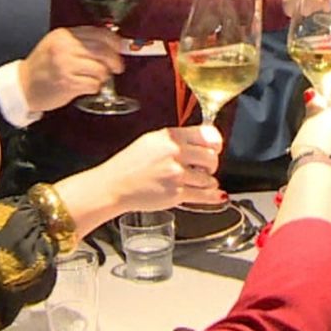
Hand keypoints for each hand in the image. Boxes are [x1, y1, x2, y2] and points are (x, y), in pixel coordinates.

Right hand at [18, 26, 124, 113]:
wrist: (22, 86)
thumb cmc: (42, 67)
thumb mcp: (57, 45)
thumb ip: (79, 41)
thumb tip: (109, 43)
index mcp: (64, 35)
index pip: (98, 33)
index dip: (114, 41)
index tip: (120, 47)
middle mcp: (64, 48)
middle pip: (102, 50)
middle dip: (115, 60)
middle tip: (117, 67)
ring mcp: (65, 65)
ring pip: (100, 69)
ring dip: (104, 76)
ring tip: (98, 78)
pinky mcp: (67, 83)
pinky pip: (93, 84)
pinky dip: (95, 87)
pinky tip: (89, 86)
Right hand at [96, 125, 224, 210]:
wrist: (114, 186)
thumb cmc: (129, 164)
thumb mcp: (152, 141)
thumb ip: (176, 139)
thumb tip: (202, 140)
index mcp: (170, 136)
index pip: (208, 134)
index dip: (215, 143)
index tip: (215, 148)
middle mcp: (175, 153)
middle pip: (212, 157)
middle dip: (211, 164)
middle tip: (204, 168)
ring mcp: (177, 174)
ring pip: (210, 178)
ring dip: (207, 181)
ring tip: (196, 182)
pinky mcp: (176, 193)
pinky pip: (204, 195)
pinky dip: (212, 195)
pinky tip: (215, 195)